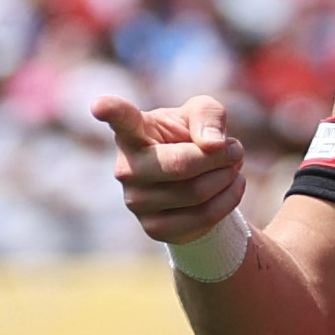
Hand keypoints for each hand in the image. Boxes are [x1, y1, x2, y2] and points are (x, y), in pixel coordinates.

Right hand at [92, 93, 247, 244]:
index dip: (110, 110)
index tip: (100, 105)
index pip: (121, 120)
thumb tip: (212, 145)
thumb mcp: (203, 114)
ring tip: (231, 166)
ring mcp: (135, 201)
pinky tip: (231, 186)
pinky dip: (229, 198)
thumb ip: (208, 116)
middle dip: (220, 157)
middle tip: (235, 149)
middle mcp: (127, 168)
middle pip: (181, 165)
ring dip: (228, 176)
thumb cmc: (193, 137)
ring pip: (197, 192)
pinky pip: (204, 216)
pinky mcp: (153, 228)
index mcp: (134, 132)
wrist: (197, 180)